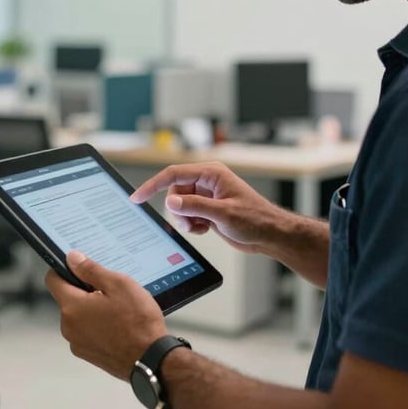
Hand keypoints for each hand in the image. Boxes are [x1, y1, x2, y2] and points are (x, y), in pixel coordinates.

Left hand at [45, 251, 167, 379]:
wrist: (151, 358)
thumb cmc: (137, 323)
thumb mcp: (118, 284)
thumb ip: (91, 270)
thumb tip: (73, 259)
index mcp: (72, 307)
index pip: (53, 280)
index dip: (64, 269)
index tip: (78, 266)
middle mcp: (69, 327)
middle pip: (68, 298)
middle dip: (84, 290)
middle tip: (108, 289)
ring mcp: (78, 343)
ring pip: (78, 315)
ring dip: (92, 308)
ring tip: (117, 308)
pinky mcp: (88, 353)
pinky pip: (86, 331)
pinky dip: (97, 324)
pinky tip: (117, 323)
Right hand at [130, 162, 277, 253]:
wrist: (270, 235)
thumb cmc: (256, 219)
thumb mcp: (223, 214)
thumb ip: (195, 206)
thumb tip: (171, 201)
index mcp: (211, 173)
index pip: (174, 174)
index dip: (153, 185)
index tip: (137, 197)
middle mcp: (207, 181)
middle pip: (175, 192)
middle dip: (179, 211)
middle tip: (192, 224)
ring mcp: (207, 195)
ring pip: (180, 206)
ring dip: (186, 220)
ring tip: (202, 227)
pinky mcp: (208, 208)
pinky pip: (188, 215)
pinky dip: (192, 225)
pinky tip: (206, 229)